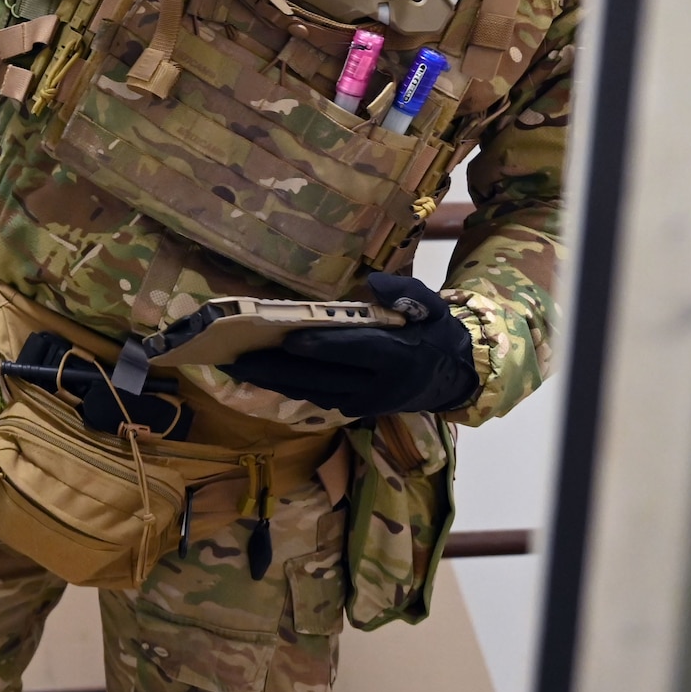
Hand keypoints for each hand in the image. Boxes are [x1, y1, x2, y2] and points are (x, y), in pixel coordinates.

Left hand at [219, 274, 481, 417]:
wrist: (454, 377)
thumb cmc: (437, 333)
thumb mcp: (433, 307)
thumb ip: (407, 292)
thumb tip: (374, 282)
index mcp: (397, 356)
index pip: (353, 352)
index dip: (320, 348)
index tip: (286, 340)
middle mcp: (377, 385)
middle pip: (321, 377)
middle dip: (277, 369)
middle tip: (238, 357)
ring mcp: (364, 402)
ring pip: (312, 393)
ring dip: (273, 382)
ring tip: (236, 366)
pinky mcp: (356, 409)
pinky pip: (315, 399)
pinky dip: (286, 389)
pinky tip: (259, 377)